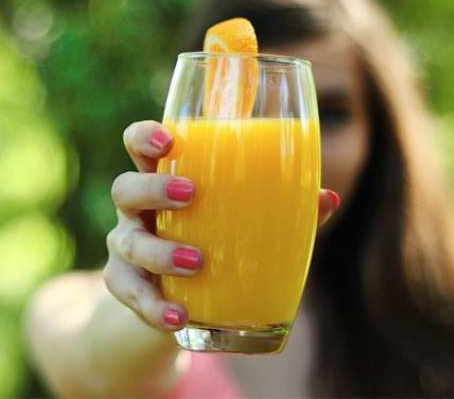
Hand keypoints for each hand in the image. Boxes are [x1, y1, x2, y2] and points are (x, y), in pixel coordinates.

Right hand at [105, 120, 339, 331]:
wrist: (181, 303)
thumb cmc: (215, 245)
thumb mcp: (241, 225)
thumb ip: (280, 211)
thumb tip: (327, 198)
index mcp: (163, 181)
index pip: (140, 145)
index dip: (145, 137)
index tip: (169, 140)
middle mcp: (138, 211)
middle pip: (126, 188)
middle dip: (152, 188)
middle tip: (189, 194)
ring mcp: (127, 248)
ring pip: (128, 243)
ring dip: (160, 252)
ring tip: (195, 262)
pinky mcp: (125, 286)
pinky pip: (131, 294)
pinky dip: (154, 307)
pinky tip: (178, 316)